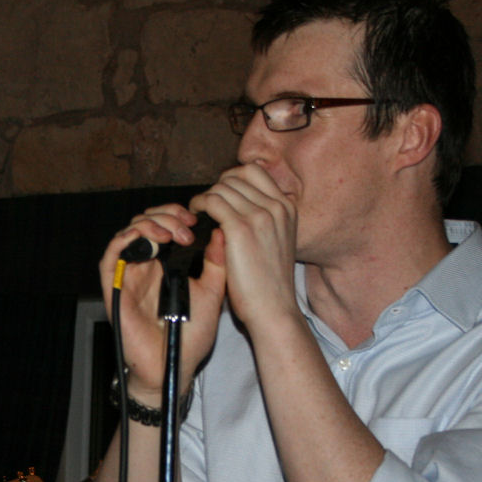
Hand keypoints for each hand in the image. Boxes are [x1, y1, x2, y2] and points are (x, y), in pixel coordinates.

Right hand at [98, 203, 226, 400]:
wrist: (174, 365)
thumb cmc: (190, 335)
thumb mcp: (212, 292)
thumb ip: (216, 264)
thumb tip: (221, 233)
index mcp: (166, 264)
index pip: (163, 225)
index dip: (176, 214)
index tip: (195, 220)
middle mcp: (146, 266)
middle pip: (145, 223)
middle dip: (165, 215)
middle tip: (185, 226)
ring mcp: (129, 276)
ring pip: (128, 233)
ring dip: (149, 224)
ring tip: (172, 234)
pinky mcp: (115, 289)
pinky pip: (110, 257)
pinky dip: (126, 241)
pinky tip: (150, 241)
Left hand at [189, 163, 299, 333]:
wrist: (274, 309)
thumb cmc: (270, 284)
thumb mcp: (276, 242)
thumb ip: (263, 220)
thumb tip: (237, 205)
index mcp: (287, 208)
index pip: (255, 172)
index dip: (231, 179)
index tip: (219, 195)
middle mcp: (276, 206)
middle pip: (236, 176)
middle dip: (216, 187)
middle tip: (205, 205)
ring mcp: (260, 215)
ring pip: (222, 187)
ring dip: (205, 197)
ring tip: (197, 213)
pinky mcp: (241, 228)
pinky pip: (212, 201)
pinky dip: (199, 205)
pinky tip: (194, 218)